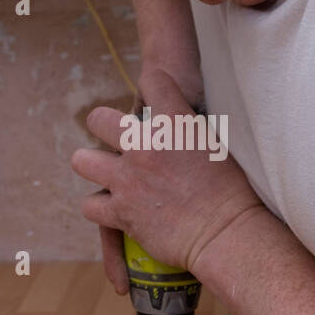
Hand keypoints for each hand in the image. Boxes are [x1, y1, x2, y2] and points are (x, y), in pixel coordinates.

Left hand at [71, 67, 264, 292]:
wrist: (225, 233)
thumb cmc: (232, 192)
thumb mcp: (215, 145)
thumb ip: (190, 130)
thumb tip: (180, 124)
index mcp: (174, 124)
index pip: (153, 81)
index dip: (151, 87)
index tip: (153, 101)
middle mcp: (144, 146)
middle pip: (99, 119)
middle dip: (103, 126)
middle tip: (115, 140)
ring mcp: (127, 179)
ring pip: (82, 161)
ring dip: (93, 166)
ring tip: (108, 175)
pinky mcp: (120, 211)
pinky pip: (90, 205)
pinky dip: (99, 209)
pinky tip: (113, 209)